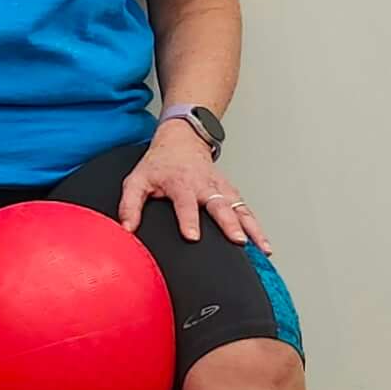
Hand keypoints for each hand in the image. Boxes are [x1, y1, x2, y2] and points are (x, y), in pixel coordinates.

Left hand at [119, 121, 266, 247]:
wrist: (181, 141)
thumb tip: (127, 229)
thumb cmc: (159, 165)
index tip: (192, 236)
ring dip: (252, 228)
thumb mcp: (137, 181)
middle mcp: (205, 186)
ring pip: (240, 209)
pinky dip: (256, 226)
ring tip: (262, 248)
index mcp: (180, 184)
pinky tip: (263, 244)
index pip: (185, 204)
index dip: (188, 220)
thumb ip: (130, 205)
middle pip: (220, 206)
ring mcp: (221, 189)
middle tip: (237, 241)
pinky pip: (246, 210)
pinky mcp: (231, 193)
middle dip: (229, 224)